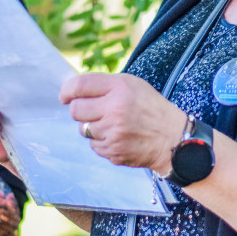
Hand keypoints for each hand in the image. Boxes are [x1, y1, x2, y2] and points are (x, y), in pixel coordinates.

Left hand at [60, 73, 185, 172]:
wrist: (172, 138)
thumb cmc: (151, 108)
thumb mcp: (133, 85)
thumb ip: (105, 85)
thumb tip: (74, 90)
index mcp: (120, 88)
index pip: (80, 85)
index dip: (67, 90)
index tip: (64, 96)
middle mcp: (114, 109)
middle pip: (76, 110)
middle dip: (80, 110)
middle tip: (94, 110)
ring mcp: (112, 133)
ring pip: (83, 129)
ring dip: (92, 127)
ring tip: (112, 124)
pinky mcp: (112, 151)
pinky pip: (94, 145)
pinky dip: (102, 141)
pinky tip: (118, 137)